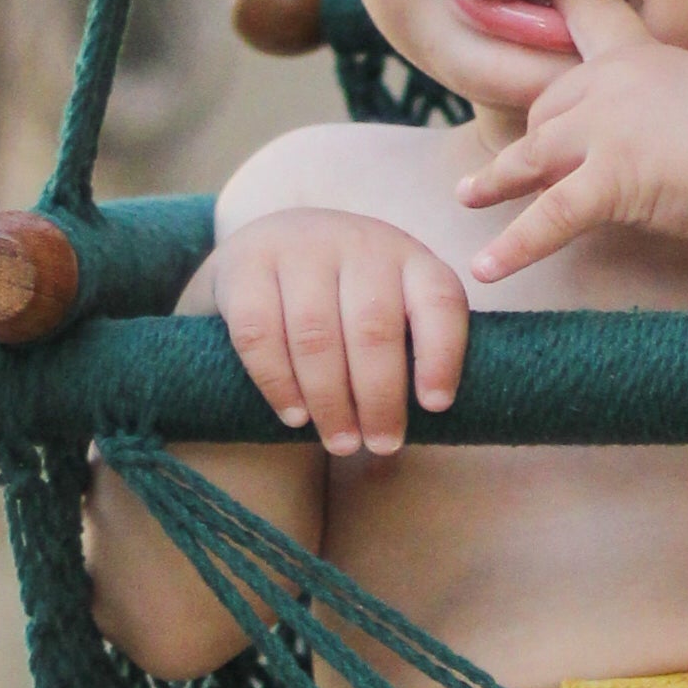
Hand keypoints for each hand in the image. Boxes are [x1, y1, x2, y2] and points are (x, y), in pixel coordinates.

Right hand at [205, 208, 466, 458]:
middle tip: (381, 444)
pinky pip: (260, 333)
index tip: (435, 406)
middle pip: (373, 328)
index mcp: (408, 257)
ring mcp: (299, 247)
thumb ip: (411, 352)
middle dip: (379, 397)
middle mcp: (357, 243)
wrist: (269, 249)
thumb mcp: (391, 308)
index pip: (438, 300)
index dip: (441, 355)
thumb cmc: (345, 301)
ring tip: (340, 443)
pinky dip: (278, 383)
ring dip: (330, 400)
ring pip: (316, 335)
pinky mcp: (246, 263)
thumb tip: (419, 429)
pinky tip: (296, 415)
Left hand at [456, 0, 687, 283]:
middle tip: (510, 167)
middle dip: (532, 140)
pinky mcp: (611, 176)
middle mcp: (616, 80)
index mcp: (644, 55)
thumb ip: (669, 110)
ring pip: (533, 154)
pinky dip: (515, 245)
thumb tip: (649, 144)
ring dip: (498, 180)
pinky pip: (549, 215)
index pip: (586, 14)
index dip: (546, 1)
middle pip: (547, 107)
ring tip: (469, 197)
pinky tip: (488, 268)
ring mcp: (609, 126)